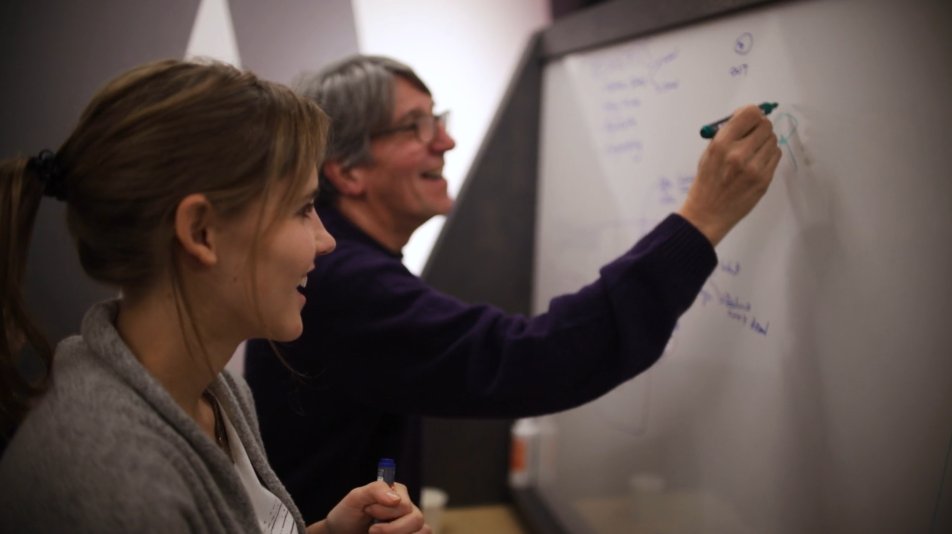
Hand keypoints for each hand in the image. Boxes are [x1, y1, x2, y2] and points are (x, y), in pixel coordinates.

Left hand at [307, 481, 428, 533]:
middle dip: (391, 529)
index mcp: (398, 492)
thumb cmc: (348, 515)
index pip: (404, 504)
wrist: (342, 533)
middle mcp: (408, 508)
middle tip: (371, 529)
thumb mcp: (355, 498)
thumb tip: (396, 498)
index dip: (385, 511)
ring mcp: (410, 525)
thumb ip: (375, 490)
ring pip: (423, 531)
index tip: (368, 511)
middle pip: (416, 519)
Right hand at [678, 104, 781, 245]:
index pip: (750, 114)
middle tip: (752, 136)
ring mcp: (754, 168)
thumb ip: (727, 135)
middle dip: (759, 127)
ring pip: (773, 140)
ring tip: (753, 152)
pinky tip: (757, 162)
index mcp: (721, 144)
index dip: (751, 113)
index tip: (747, 120)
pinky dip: (769, 155)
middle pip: (765, 125)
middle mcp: (739, 153)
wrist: (708, 213)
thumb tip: (748, 119)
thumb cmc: (706, 182)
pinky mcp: (764, 179)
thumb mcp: (708, 154)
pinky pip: (776, 155)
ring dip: (765, 142)